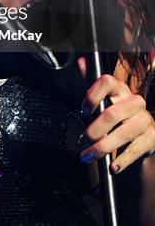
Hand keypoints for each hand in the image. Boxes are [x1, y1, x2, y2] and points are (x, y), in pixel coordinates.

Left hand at [77, 56, 154, 174]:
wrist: (139, 136)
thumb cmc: (115, 116)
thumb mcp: (102, 99)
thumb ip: (90, 82)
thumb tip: (80, 61)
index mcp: (120, 89)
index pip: (107, 82)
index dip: (92, 95)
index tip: (82, 111)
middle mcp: (135, 102)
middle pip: (112, 113)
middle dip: (94, 130)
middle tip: (82, 140)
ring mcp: (145, 120)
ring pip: (123, 133)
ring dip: (103, 148)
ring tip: (88, 156)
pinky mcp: (152, 138)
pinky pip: (135, 150)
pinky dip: (122, 160)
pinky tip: (112, 166)